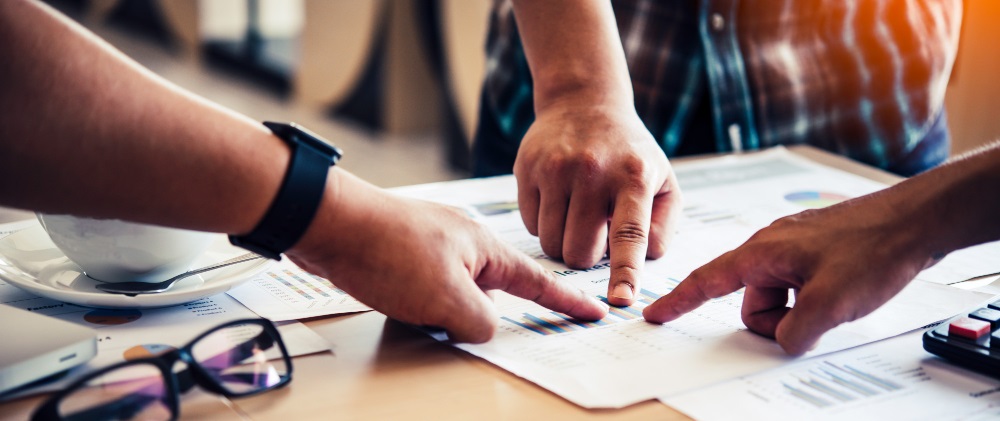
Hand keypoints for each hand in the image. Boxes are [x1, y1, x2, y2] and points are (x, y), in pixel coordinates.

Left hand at [287, 170, 607, 342]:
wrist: (328, 221)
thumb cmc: (387, 251)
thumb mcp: (446, 300)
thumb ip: (479, 322)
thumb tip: (482, 327)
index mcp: (485, 247)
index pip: (538, 280)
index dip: (567, 301)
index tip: (592, 310)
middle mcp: (464, 241)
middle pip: (494, 288)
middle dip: (489, 313)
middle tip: (484, 331)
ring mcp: (433, 244)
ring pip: (457, 289)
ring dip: (448, 310)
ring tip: (427, 319)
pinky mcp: (403, 251)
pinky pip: (428, 284)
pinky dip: (425, 302)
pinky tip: (406, 308)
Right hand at [514, 104, 681, 306]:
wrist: (584, 102)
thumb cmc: (629, 153)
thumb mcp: (662, 181)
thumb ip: (662, 225)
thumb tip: (644, 259)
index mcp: (634, 177)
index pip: (630, 235)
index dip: (625, 272)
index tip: (622, 301)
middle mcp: (593, 171)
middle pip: (580, 252)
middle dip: (588, 256)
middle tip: (596, 232)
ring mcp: (556, 169)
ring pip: (552, 245)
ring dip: (565, 243)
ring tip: (578, 215)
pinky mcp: (527, 169)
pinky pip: (531, 226)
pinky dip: (546, 224)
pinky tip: (558, 200)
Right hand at [643, 194, 935, 354]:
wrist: (916, 219)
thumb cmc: (874, 246)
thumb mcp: (830, 303)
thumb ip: (795, 331)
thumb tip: (783, 342)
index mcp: (763, 252)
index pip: (708, 280)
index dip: (679, 301)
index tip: (655, 313)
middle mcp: (772, 246)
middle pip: (752, 300)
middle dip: (774, 321)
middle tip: (813, 320)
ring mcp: (795, 247)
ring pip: (778, 297)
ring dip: (799, 312)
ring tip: (834, 304)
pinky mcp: (816, 252)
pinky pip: (798, 286)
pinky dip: (813, 300)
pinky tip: (841, 294)